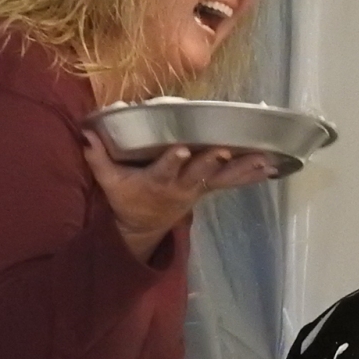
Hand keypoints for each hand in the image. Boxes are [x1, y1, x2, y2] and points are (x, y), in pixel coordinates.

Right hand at [83, 133, 274, 261]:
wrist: (143, 227)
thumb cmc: (126, 198)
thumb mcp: (109, 182)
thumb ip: (98, 157)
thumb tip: (85, 131)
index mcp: (155, 182)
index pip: (164, 170)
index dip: (173, 162)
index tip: (182, 150)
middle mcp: (180, 186)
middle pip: (198, 173)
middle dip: (211, 162)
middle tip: (225, 150)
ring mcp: (197, 188)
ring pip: (222, 177)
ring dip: (242, 168)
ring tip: (264, 158)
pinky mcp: (208, 189)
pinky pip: (233, 182)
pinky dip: (252, 174)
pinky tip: (272, 166)